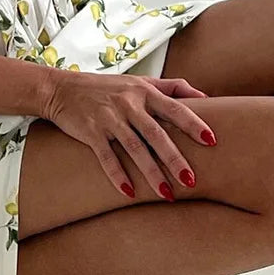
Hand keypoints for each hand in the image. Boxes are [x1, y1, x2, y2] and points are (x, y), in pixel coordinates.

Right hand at [41, 69, 216, 199]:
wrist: (61, 89)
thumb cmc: (105, 87)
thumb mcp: (139, 81)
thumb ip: (172, 87)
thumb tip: (205, 96)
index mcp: (144, 92)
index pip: (175, 108)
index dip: (193, 124)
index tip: (212, 141)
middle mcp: (128, 104)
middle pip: (156, 134)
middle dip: (174, 158)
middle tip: (190, 180)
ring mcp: (109, 118)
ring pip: (134, 148)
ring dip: (150, 172)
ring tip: (166, 193)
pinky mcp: (90, 131)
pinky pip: (106, 156)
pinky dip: (117, 174)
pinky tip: (129, 192)